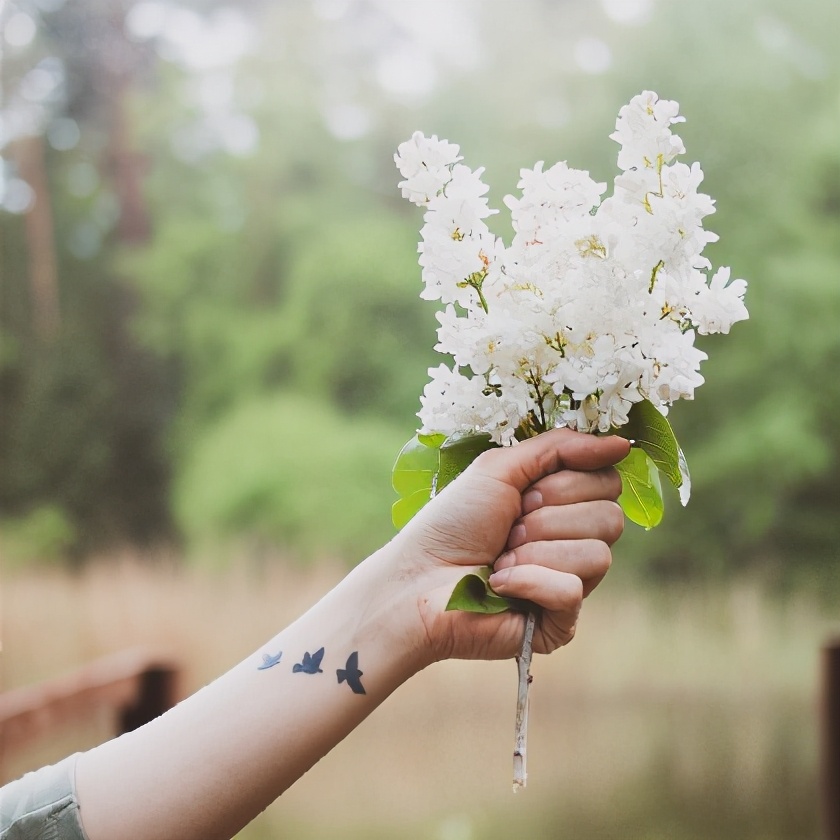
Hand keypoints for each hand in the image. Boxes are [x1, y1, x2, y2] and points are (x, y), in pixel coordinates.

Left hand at [391, 429, 627, 662]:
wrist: (417, 577)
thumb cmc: (453, 522)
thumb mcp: (501, 468)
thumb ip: (560, 448)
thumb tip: (622, 442)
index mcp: (564, 504)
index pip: (609, 482)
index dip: (567, 484)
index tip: (525, 493)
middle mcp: (573, 542)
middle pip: (611, 518)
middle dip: (548, 518)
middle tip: (509, 528)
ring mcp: (570, 583)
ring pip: (597, 556)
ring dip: (536, 551)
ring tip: (501, 558)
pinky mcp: (559, 623)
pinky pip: (572, 592)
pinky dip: (529, 581)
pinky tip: (501, 585)